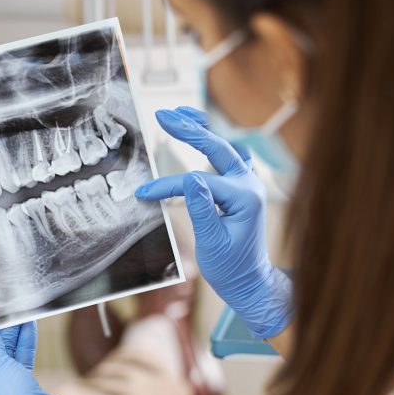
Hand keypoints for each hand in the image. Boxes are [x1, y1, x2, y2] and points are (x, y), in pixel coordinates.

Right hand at [135, 107, 291, 338]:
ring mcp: (249, 184)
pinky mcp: (243, 188)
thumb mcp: (212, 243)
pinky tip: (199, 132)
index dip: (168, 185)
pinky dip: (213, 143)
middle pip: (217, 147)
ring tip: (181, 113)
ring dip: (204, 128)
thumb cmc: (231, 268)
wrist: (250, 281)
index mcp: (245, 198)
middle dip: (189, 129)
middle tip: (163, 114)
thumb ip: (201, 209)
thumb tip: (189, 179)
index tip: (144, 193)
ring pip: (226, 146)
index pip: (199, 181)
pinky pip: (229, 157)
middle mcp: (250, 185)